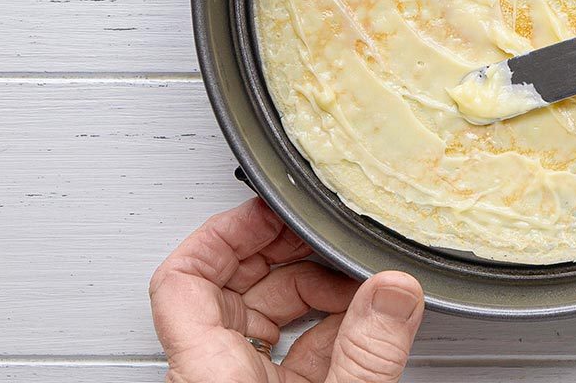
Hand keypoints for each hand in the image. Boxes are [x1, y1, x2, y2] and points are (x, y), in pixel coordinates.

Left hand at [149, 198, 423, 382]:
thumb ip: (367, 349)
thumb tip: (395, 288)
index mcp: (207, 371)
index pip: (181, 279)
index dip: (221, 232)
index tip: (266, 209)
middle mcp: (217, 376)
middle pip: (230, 286)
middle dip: (282, 251)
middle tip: (319, 229)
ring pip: (266, 316)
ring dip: (315, 288)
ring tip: (357, 275)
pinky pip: (295, 352)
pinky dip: (331, 328)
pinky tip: (364, 320)